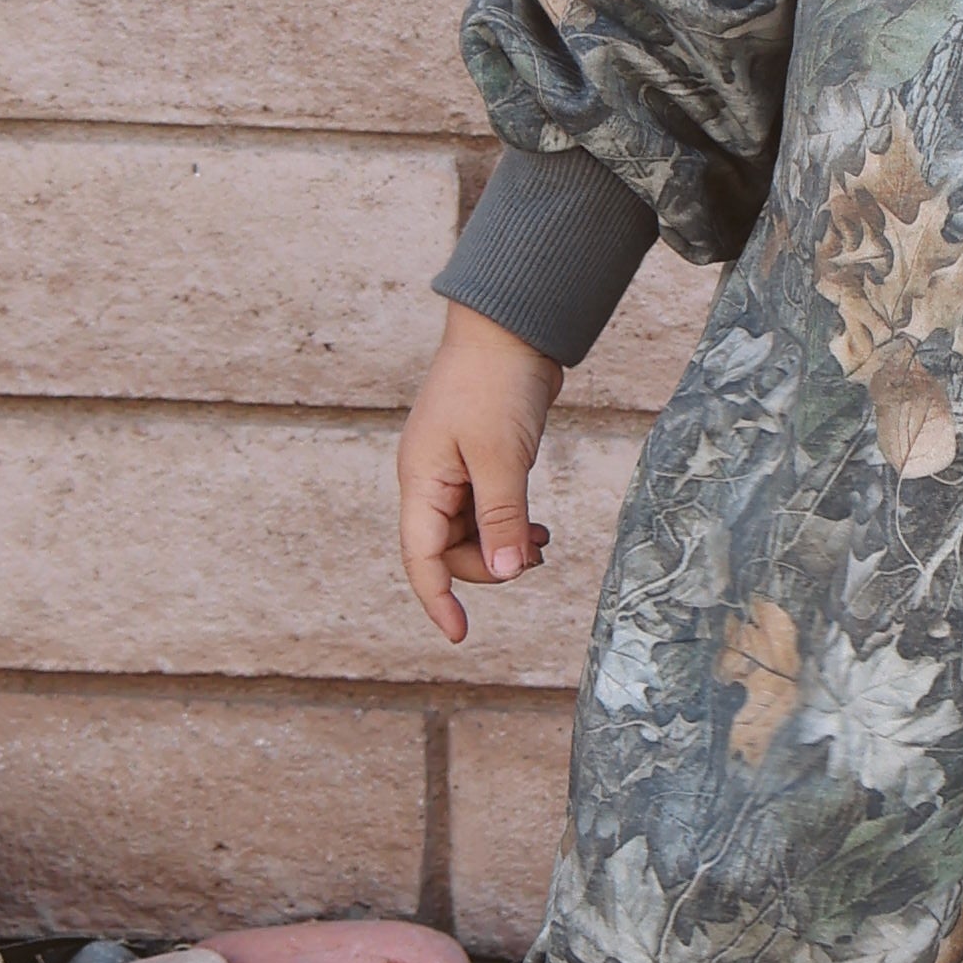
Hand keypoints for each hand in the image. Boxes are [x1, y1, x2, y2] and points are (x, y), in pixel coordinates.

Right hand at [398, 315, 562, 647]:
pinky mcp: (480, 460)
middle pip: (450, 550)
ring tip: (541, 542)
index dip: (437, 599)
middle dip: (489, 565)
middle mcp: (431, 480)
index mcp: (422, 480)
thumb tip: (502, 571)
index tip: (460, 635)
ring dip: (503, 546)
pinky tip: (537, 528)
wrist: (510, 328)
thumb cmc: (495, 385)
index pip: (421, 557)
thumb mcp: (500, 458)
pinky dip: (511, 525)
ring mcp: (454, 470)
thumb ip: (501, 518)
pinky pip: (489, 510)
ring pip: (472, 532)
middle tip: (532, 557)